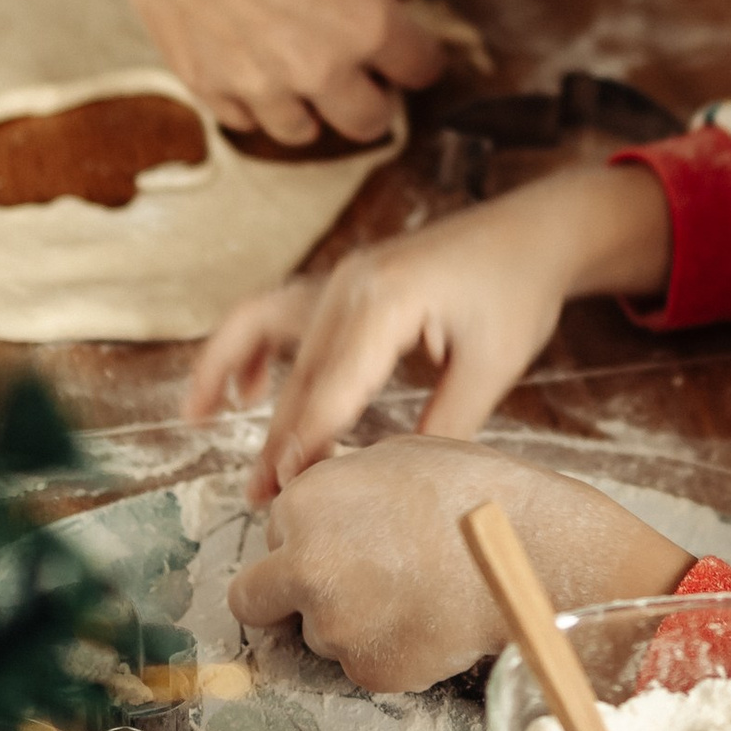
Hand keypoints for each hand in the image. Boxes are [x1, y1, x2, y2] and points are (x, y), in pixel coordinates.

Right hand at [62, 0, 442, 146]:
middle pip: (371, 120)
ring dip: (313, 104)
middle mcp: (315, 67)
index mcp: (365, 21)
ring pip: (305, 132)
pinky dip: (254, 100)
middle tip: (363, 64)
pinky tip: (250, 59)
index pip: (423, 69)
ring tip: (301, 64)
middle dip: (376, 93)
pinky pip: (242, 120)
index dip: (420, 51)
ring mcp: (253, 83)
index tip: (409, 41)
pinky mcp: (201, 82)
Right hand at [185, 161, 672, 495]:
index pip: (332, 388)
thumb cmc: (519, 292)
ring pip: (275, 336)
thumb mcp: (491, 368)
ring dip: (235, 376)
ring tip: (198, 418)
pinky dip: (253, 344)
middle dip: (277, 438)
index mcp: (388, 299)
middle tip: (260, 499)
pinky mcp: (346, 281)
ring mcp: (343, 275)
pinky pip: (281, 310)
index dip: (306, 445)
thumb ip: (443, 427)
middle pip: (300, 372)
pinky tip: (245, 389)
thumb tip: (398, 485)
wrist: (533, 230)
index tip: (287, 492)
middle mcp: (352, 281)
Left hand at [224, 438, 685, 690]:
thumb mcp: (393, 457)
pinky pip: (361, 666)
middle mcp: (304, 568)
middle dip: (283, 595)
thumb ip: (335, 486)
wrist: (534, 552)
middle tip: (337, 586)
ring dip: (347, 622)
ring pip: (315, 635)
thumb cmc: (472, 491)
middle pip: (253, 600)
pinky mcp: (370, 671)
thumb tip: (307, 508)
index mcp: (303, 504)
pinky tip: (428, 619)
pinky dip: (387, 651)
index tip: (343, 538)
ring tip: (412, 592)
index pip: (270, 534)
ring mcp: (335, 627)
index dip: (304, 537)